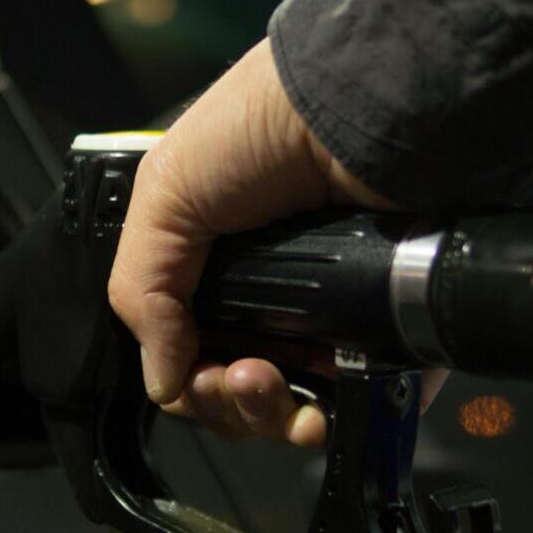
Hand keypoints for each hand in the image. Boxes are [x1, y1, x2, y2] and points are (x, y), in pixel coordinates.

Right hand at [107, 38, 425, 446]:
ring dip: (272, 418)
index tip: (195, 375)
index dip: (190, 382)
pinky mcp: (389, 332)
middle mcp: (279, 299)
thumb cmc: (263, 128)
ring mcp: (337, 319)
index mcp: (221, 271)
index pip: (196, 356)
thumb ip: (143, 290)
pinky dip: (339, 423)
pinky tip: (322, 410)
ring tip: (270, 381)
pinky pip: (365, 404)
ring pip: (299, 412)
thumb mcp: (167, 193)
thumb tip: (161, 381)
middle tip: (239, 375)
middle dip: (229, 404)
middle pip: (244, 395)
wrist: (362, 109)